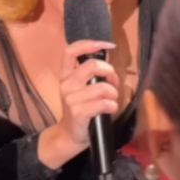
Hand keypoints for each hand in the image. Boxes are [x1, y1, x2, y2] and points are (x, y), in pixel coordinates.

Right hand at [44, 41, 119, 166]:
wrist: (70, 135)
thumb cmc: (81, 109)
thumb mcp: (82, 89)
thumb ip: (92, 75)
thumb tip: (109, 63)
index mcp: (66, 75)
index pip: (70, 51)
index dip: (88, 44)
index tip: (106, 45)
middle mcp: (66, 85)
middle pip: (92, 66)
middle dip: (109, 72)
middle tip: (112, 82)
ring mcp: (71, 99)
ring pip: (102, 87)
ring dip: (114, 93)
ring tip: (111, 100)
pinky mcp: (78, 113)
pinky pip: (104, 103)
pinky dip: (112, 106)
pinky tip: (110, 109)